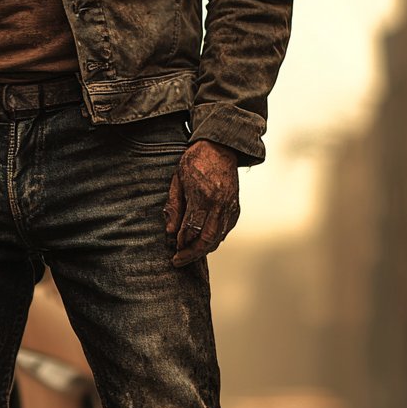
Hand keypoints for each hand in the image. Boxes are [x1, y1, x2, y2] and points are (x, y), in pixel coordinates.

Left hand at [164, 140, 240, 266]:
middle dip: (192, 253)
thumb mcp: (177, 181)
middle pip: (207, 239)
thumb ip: (174, 207)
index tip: (174, 249)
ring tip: (188, 255)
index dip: (182, 242)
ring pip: (218, 238)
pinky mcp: (235, 207)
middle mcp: (220, 203)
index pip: (191, 229)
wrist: (220, 147)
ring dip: (202, 250)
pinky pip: (225, 230)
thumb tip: (170, 232)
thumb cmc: (195, 162)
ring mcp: (230, 206)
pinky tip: (202, 244)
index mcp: (203, 195)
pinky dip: (214, 240)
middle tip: (178, 261)